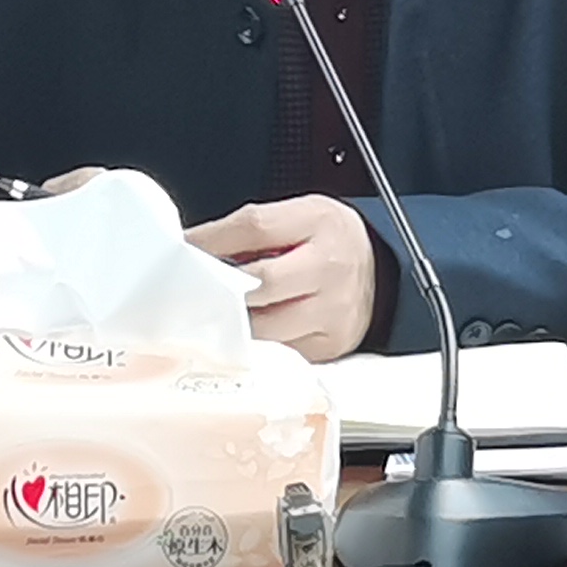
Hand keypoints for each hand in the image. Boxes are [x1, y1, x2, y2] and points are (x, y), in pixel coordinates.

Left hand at [186, 194, 377, 362]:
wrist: (382, 273)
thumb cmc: (332, 240)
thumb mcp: (302, 215)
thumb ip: (256, 229)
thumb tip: (199, 249)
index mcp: (319, 221)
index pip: (254, 227)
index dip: (211, 239)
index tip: (184, 249)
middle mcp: (330, 266)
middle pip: (260, 281)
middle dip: (222, 286)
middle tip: (195, 289)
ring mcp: (333, 309)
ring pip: (267, 325)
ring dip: (236, 321)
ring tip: (218, 313)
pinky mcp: (330, 343)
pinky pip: (282, 351)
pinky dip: (259, 343)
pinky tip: (246, 333)